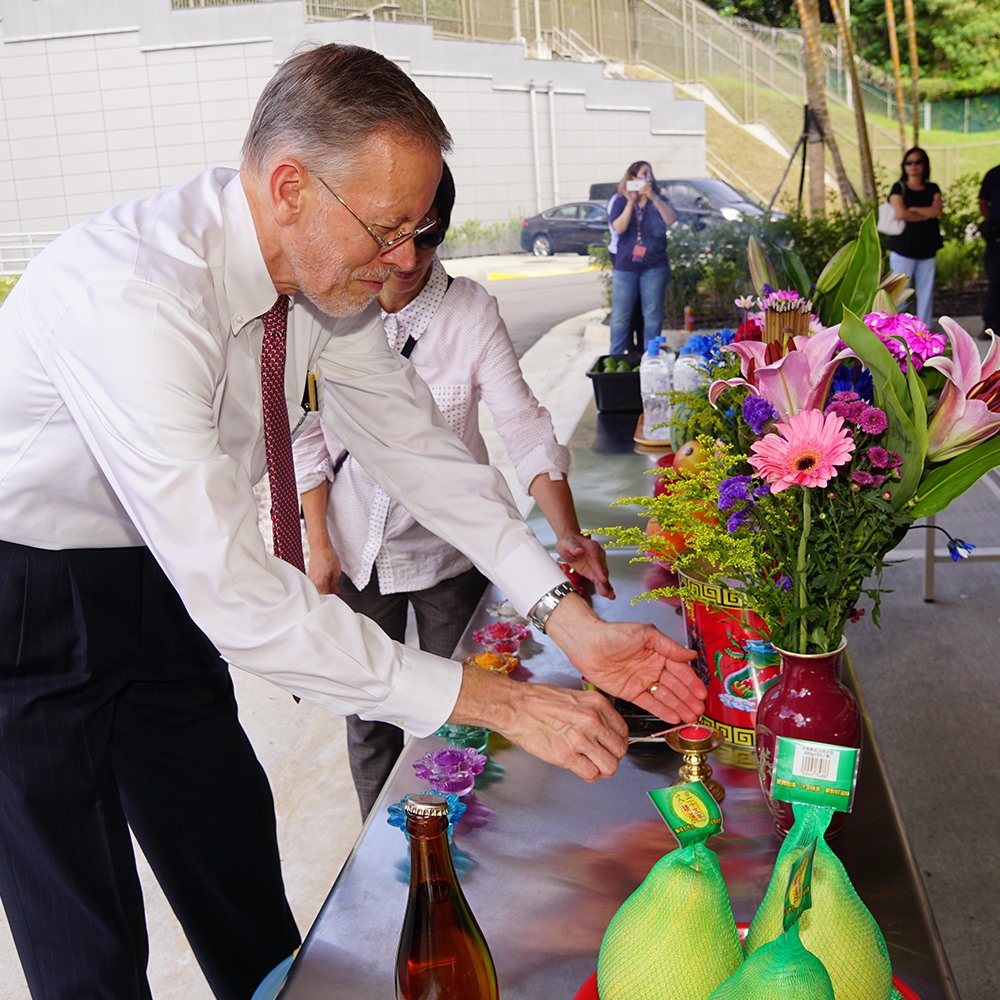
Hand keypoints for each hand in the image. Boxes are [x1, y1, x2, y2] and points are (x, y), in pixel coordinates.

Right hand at [307, 542, 341, 594]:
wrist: (320, 547)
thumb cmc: (327, 557)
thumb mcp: (336, 573)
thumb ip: (334, 585)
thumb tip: (334, 591)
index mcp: (319, 584)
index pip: (325, 597)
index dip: (332, 599)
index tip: (337, 599)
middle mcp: (312, 584)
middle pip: (320, 595)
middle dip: (328, 595)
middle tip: (336, 593)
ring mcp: (310, 580)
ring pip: (317, 590)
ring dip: (325, 590)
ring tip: (333, 587)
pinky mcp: (309, 576)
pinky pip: (315, 585)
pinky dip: (321, 585)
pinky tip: (327, 583)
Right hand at [450, 665, 628, 781]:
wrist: (514, 706)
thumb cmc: (537, 700)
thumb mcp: (573, 696)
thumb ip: (592, 711)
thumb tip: (603, 727)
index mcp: (596, 704)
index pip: (623, 730)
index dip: (617, 741)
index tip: (610, 745)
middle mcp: (592, 720)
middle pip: (620, 750)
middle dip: (612, 756)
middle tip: (601, 757)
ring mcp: (580, 738)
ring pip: (610, 766)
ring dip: (602, 769)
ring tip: (593, 765)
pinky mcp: (566, 755)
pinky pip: (591, 774)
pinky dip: (589, 775)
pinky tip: (581, 769)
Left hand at [544, 595, 705, 723]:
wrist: (587, 645)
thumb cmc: (614, 634)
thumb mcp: (646, 634)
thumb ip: (669, 646)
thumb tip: (691, 655)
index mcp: (659, 652)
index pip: (680, 670)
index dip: (692, 682)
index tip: (702, 693)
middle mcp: (653, 667)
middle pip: (675, 686)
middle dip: (688, 698)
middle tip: (700, 710)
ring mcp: (642, 681)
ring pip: (665, 696)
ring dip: (679, 707)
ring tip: (691, 717)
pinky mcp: (630, 692)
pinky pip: (649, 703)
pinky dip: (662, 711)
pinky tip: (674, 718)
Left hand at [555, 532, 614, 598]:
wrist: (569, 542)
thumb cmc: (568, 542)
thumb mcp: (567, 543)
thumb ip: (573, 547)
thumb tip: (579, 550)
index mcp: (592, 548)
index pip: (597, 560)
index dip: (600, 571)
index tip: (603, 579)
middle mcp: (598, 555)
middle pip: (602, 570)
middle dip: (604, 582)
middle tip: (605, 592)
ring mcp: (597, 563)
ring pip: (603, 576)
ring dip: (606, 586)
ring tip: (609, 595)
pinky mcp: (595, 571)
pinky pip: (601, 579)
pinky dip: (605, 586)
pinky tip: (609, 593)